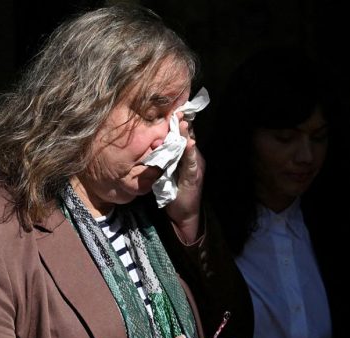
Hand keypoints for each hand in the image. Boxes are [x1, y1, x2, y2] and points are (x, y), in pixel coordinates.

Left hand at [164, 112, 205, 243]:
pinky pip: (191, 163)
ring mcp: (195, 167)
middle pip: (188, 138)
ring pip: (190, 148)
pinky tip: (188, 145)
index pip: (183, 136)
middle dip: (183, 125)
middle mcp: (194, 159)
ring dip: (186, 136)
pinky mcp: (194, 177)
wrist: (183, 214)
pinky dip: (189, 154)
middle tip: (178, 111)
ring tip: (182, 123)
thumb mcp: (165, 171)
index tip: (174, 110)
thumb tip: (154, 144)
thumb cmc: (174, 192)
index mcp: (186, 156)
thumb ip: (162, 158)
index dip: (179, 124)